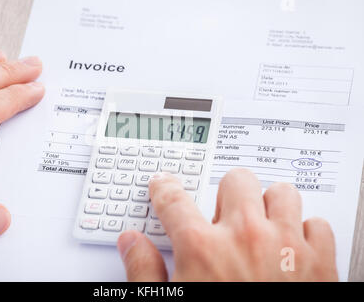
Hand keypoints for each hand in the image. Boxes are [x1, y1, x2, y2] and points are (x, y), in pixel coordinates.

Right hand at [117, 169, 337, 280]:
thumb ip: (143, 271)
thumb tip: (130, 243)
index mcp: (201, 248)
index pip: (173, 199)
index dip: (165, 188)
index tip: (165, 186)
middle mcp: (245, 237)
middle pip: (235, 181)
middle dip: (226, 195)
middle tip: (222, 216)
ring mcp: (286, 247)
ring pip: (281, 193)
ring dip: (269, 206)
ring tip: (259, 227)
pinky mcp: (320, 264)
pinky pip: (316, 225)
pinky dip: (304, 233)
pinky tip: (291, 250)